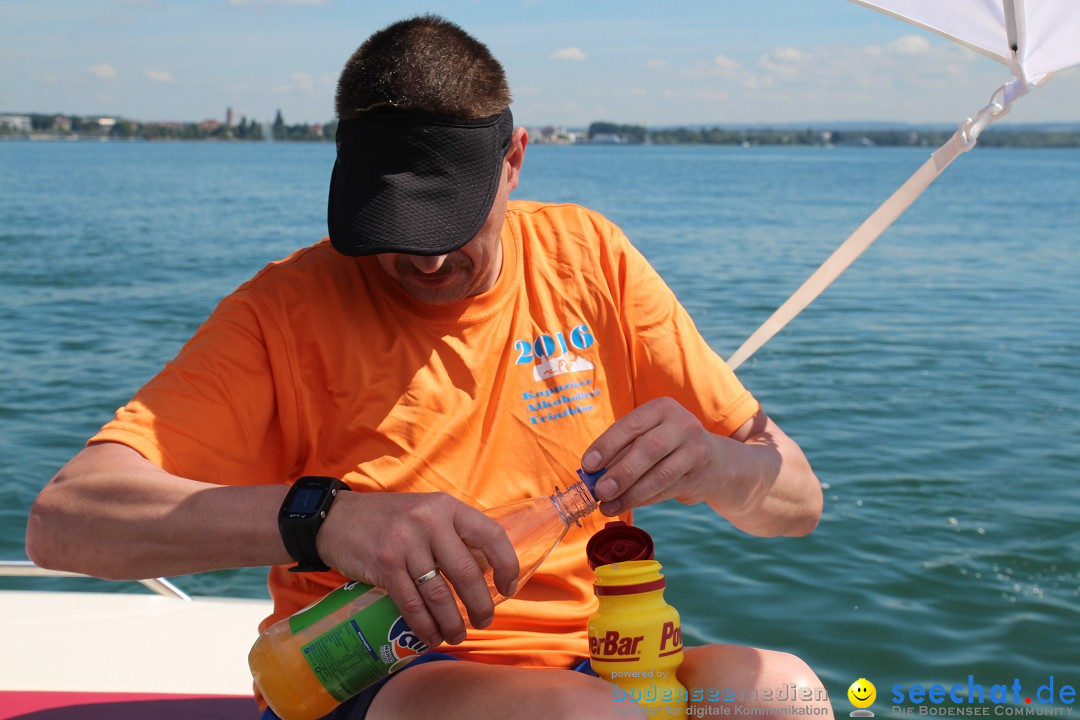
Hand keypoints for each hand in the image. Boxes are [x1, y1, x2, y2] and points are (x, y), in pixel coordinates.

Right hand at [315, 491, 518, 648]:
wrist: (337, 518)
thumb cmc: (389, 520)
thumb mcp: (426, 513)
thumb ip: (454, 535)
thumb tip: (487, 571)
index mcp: (446, 507)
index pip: (490, 535)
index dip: (506, 564)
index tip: (509, 588)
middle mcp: (429, 522)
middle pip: (467, 572)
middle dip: (480, 604)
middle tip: (484, 620)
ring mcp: (406, 543)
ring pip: (440, 593)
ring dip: (453, 621)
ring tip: (458, 635)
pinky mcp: (385, 564)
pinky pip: (412, 604)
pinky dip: (425, 626)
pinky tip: (432, 636)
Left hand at [581, 397, 719, 515]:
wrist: (715, 462)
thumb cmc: (667, 446)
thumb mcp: (647, 436)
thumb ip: (621, 451)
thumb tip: (591, 474)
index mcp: (662, 408)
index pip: (630, 426)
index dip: (607, 446)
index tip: (587, 465)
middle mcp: (682, 424)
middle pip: (648, 449)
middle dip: (620, 472)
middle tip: (599, 491)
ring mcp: (695, 450)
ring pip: (659, 475)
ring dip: (630, 494)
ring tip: (607, 506)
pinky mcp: (699, 475)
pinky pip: (666, 490)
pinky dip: (643, 500)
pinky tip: (626, 506)